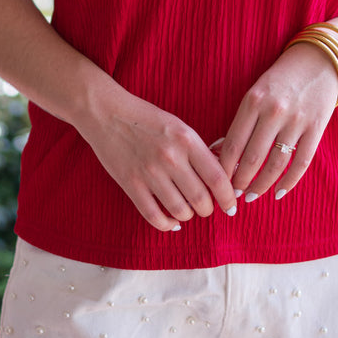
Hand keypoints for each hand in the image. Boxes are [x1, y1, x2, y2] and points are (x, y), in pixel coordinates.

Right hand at [79, 90, 239, 232]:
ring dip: (188, 216)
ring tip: (188, 211)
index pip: (217, 177)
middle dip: (208, 209)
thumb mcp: (179, 127)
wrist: (106, 112)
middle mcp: (171, 157)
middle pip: (200, 199)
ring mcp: (149, 173)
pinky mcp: (131, 184)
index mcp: (187, 140)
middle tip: (206, 207)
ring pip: (180, 211)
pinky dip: (167, 225)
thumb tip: (221, 177)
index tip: (231, 204)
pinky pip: (154, 216)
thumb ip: (198, 151)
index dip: (228, 196)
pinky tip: (171, 222)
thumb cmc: (146, 118)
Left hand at [216, 42, 337, 202]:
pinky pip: (301, 162)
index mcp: (253, 101)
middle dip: (240, 182)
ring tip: (252, 196)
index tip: (218, 182)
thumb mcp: (256, 92)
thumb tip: (220, 152)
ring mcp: (297, 121)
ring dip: (262, 185)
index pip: (233, 143)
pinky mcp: (316, 128)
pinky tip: (279, 192)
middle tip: (233, 196)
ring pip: (276, 164)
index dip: (223, 168)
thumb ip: (242, 120)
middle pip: (252, 158)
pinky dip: (289, 181)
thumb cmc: (280, 79)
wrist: (319, 60)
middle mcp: (274, 111)